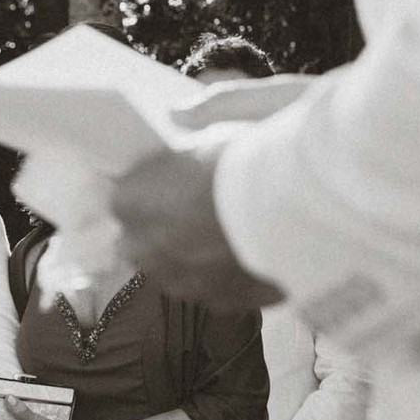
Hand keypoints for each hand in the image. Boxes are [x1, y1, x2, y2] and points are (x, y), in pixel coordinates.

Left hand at [111, 141, 283, 310]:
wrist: (294, 206)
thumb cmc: (247, 159)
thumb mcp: (210, 125)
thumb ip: (183, 129)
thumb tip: (178, 116)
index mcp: (128, 202)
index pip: (125, 200)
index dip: (152, 192)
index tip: (176, 184)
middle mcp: (144, 249)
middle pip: (143, 243)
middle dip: (165, 231)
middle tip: (202, 211)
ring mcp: (180, 283)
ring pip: (177, 272)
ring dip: (194, 258)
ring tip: (231, 235)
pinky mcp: (219, 303)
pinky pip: (214, 291)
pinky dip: (228, 277)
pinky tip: (252, 255)